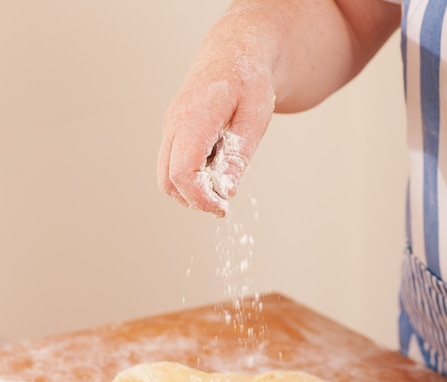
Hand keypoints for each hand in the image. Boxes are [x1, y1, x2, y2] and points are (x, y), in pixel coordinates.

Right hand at [157, 12, 275, 215]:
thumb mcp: (255, 118)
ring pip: (166, 177)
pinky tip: (215, 168)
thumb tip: (225, 192)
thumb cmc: (249, 80)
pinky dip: (191, 178)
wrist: (236, 51)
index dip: (200, 198)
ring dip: (191, 192)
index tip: (223, 207)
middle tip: (223, 203)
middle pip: (167, 180)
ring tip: (221, 184)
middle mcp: (174, 123)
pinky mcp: (173, 133)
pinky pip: (173, 165)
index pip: (182, 172)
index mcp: (194, 116)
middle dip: (194, 200)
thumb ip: (238, 156)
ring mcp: (170, 128)